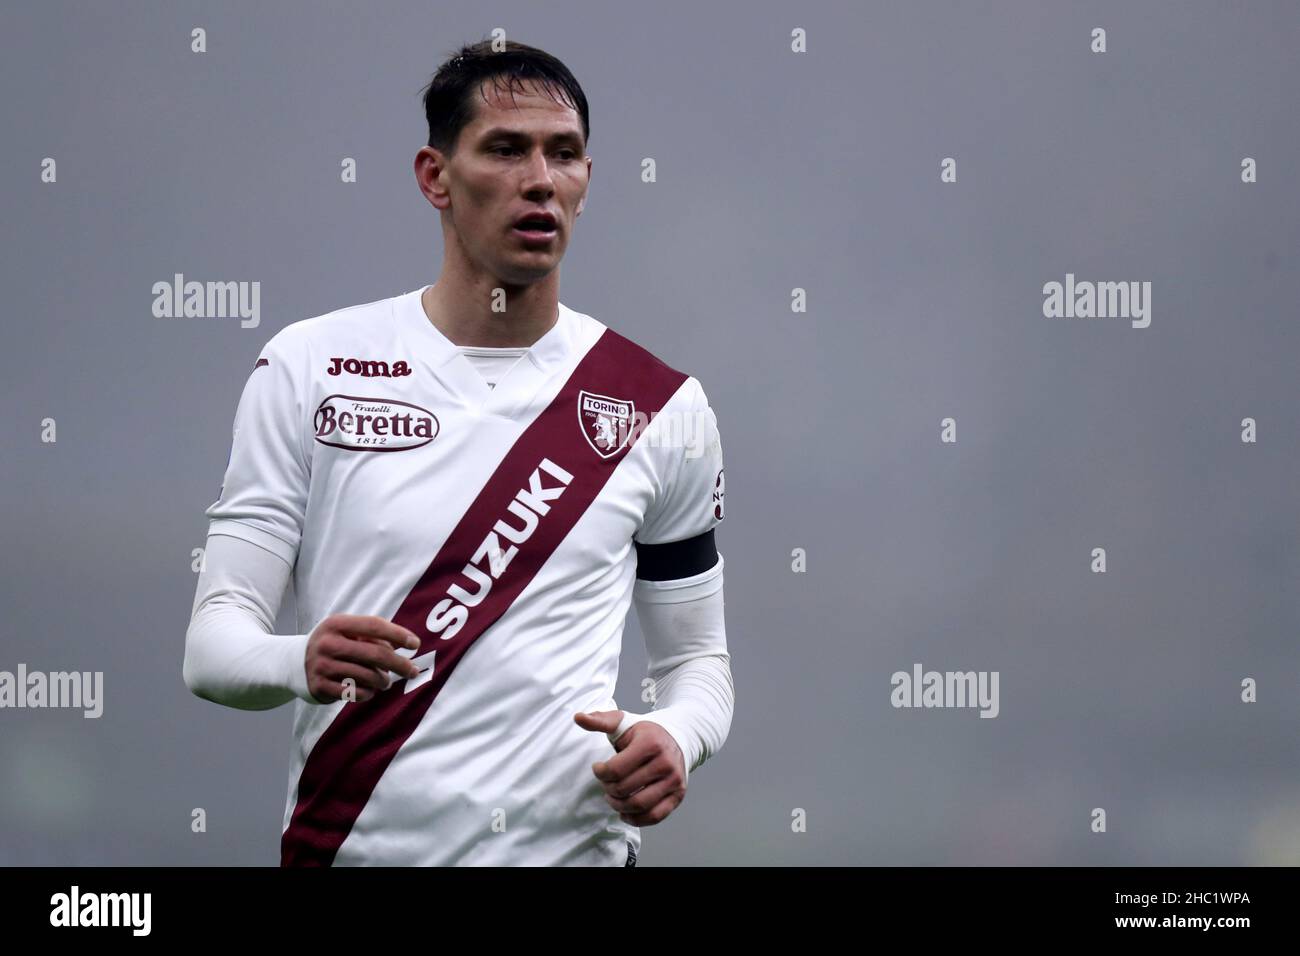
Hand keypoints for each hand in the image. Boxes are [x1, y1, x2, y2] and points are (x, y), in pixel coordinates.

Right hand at [304, 613, 421, 702]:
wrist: (293, 663)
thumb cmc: (333, 644)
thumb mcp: (347, 631)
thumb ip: (374, 635)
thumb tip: (406, 645)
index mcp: (336, 623)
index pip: (374, 625)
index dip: (398, 634)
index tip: (415, 644)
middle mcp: (328, 643)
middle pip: (375, 653)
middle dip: (399, 664)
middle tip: (412, 671)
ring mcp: (322, 666)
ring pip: (368, 676)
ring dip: (383, 681)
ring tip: (384, 682)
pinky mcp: (320, 687)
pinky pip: (355, 693)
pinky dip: (368, 693)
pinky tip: (369, 691)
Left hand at [574, 709, 686, 825]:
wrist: (678, 739)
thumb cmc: (646, 734)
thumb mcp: (623, 722)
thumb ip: (600, 720)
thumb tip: (578, 717)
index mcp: (650, 743)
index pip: (616, 769)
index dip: (600, 773)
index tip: (598, 769)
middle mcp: (665, 763)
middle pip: (625, 788)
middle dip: (608, 789)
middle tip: (606, 783)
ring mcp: (673, 781)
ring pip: (638, 805)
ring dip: (618, 805)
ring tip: (613, 797)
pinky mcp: (678, 795)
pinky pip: (654, 816)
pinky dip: (636, 819)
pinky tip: (625, 811)